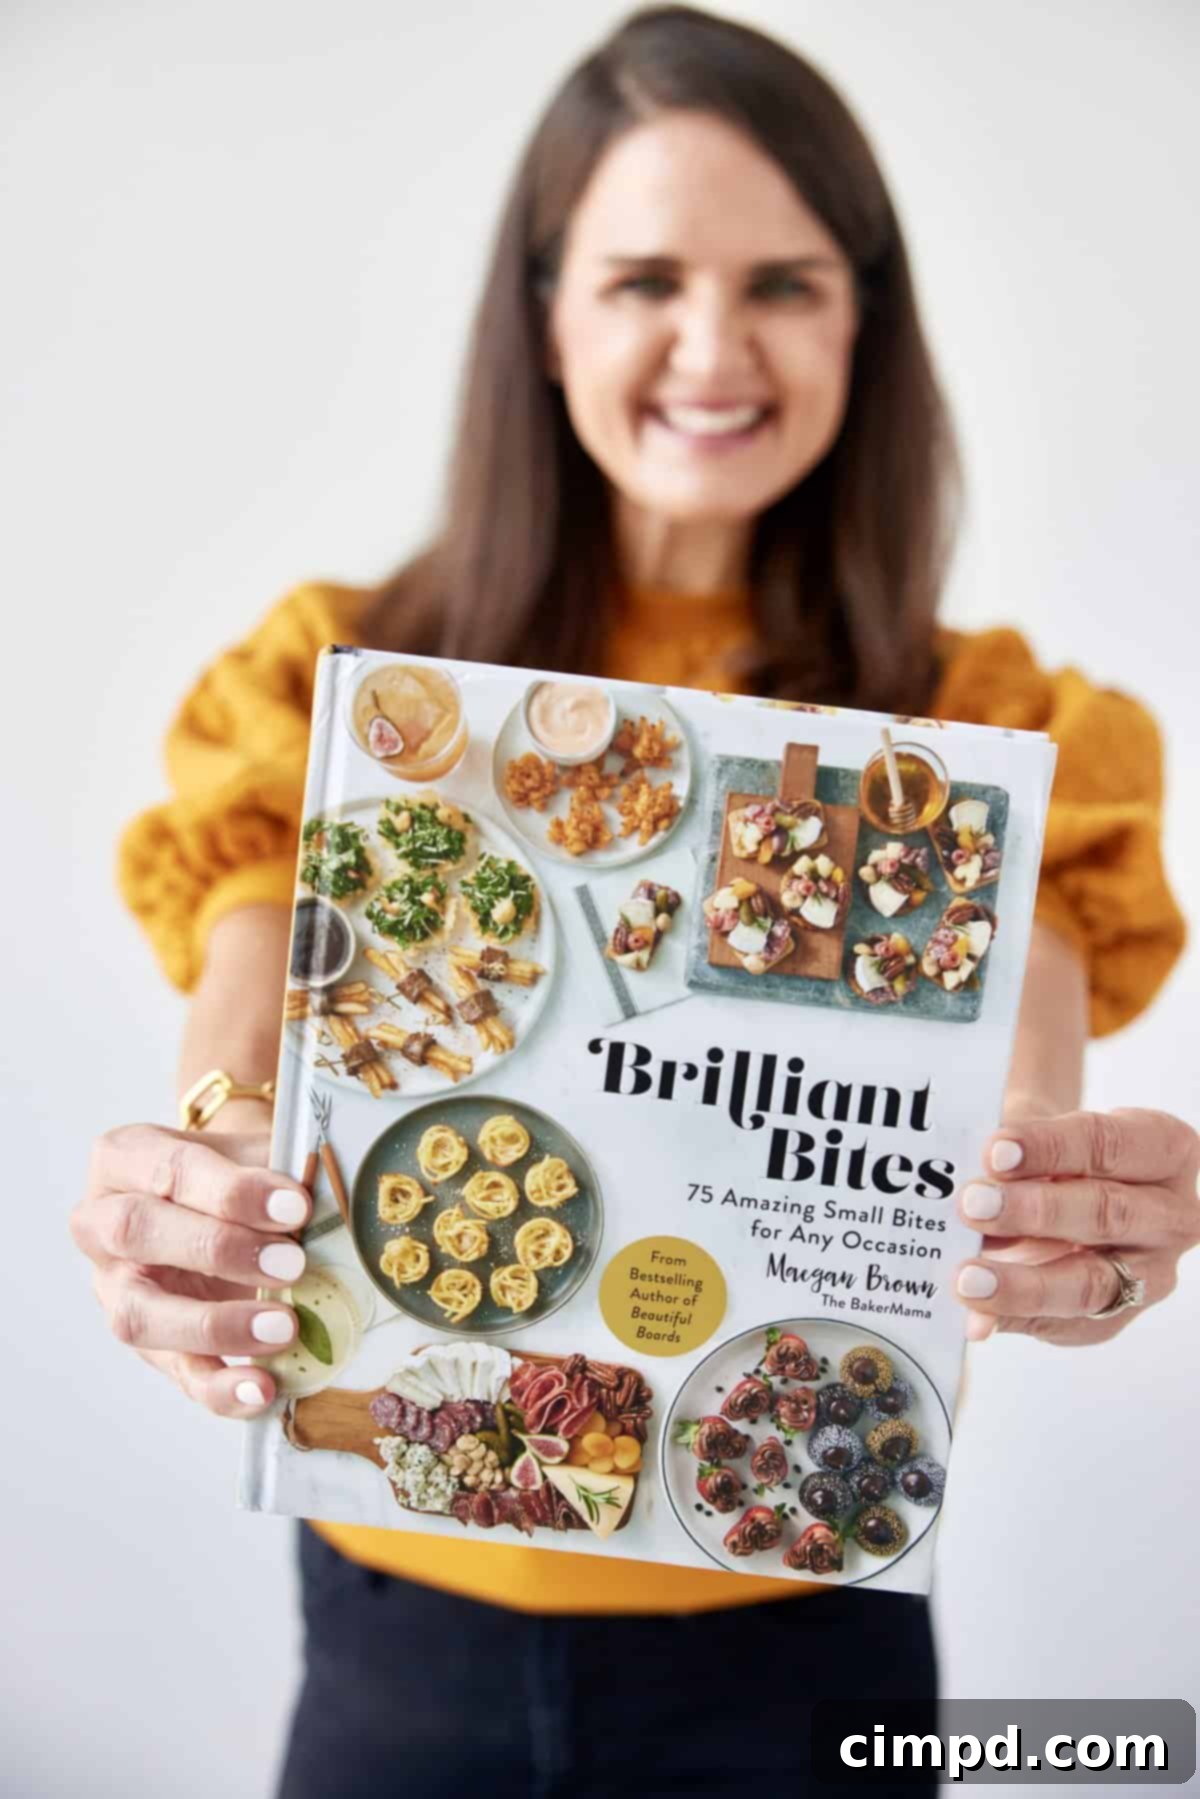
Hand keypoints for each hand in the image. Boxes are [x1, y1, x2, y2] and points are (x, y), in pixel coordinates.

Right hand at [71, 1123, 311, 1413]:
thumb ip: (277, 1171)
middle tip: (291, 1263)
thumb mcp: (250, 1153)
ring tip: (284, 1329)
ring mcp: (116, 1290)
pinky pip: (176, 1373)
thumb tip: (329, 1203)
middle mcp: (103, 1224)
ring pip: (139, 1315)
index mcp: (125, 1158)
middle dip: (218, 1249)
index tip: (295, 1207)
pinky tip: (263, 1389)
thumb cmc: (234, 1172)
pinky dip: (220, 1388)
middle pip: (138, 1233)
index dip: (232, 1191)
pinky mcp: (149, 1346)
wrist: (222, 1204)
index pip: (170, 1169)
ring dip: (216, 1326)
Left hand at [954, 1108, 1199, 1344]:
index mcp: (1163, 1148)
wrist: (1052, 1183)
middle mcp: (1171, 1213)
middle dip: (1035, 1211)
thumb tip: (973, 1189)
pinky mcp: (1118, 1315)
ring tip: (969, 1280)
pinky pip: (1068, 1325)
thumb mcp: (1038, 1137)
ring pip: (1093, 1282)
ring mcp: (1152, 1271)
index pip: (1107, 1143)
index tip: (994, 1152)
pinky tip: (977, 1317)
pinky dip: (1015, 1319)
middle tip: (973, 1206)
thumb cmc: (1050, 1152)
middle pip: (1108, 1212)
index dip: (1050, 1147)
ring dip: (1024, 1283)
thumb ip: (1011, 1158)